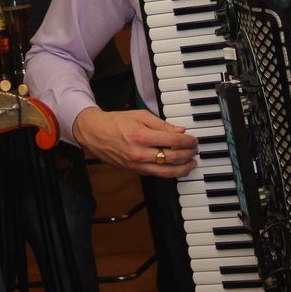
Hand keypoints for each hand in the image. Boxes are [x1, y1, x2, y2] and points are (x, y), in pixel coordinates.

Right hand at [71, 106, 195, 177]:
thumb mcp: (140, 116)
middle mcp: (139, 153)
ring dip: (183, 168)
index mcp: (141, 136)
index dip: (188, 141)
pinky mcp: (135, 171)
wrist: (95, 134)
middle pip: (173, 158)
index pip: (173, 141)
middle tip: (195, 149)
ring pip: (167, 172)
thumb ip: (161, 124)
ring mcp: (137, 165)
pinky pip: (157, 175)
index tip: (194, 139)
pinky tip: (178, 168)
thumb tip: (180, 131)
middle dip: (188, 154)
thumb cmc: (116, 122)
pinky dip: (171, 172)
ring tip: (191, 163)